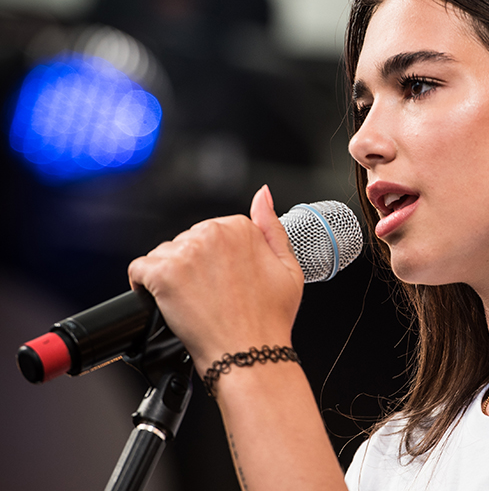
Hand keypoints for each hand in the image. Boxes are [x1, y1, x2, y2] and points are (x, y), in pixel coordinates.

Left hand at [128, 186, 303, 372]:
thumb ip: (272, 226)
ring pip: (163, 255)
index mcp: (241, 228)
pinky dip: (145, 286)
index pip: (212, 233)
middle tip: (210, 297)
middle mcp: (212, 234)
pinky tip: (165, 302)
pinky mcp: (162, 274)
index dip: (216, 262)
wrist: (250, 354)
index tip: (223, 282)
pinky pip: (139, 270)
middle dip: (193, 267)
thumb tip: (262, 195)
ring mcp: (186, 253)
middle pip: (186, 242)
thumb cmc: (270, 318)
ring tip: (193, 303)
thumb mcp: (288, 267)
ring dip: (171, 276)